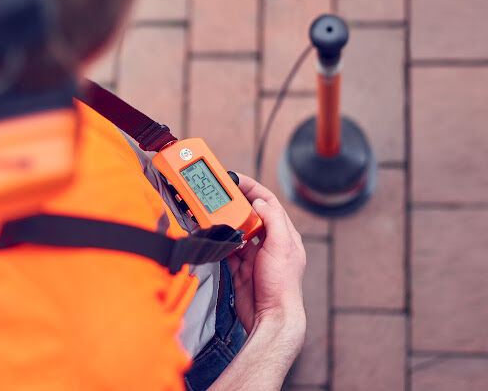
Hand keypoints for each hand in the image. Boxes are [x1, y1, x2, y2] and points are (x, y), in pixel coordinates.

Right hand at [226, 174, 305, 346]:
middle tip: (219, 194)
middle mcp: (270, 242)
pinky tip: (213, 237)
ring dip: (226, 222)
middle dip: (235, 202)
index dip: (252, 188)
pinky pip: (228, 249)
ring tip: (213, 213)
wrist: (271, 318)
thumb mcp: (282, 246)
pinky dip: (220, 242)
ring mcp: (255, 255)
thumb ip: (273, 220)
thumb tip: (259, 201)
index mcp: (284, 234)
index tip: (235, 179)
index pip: (268, 202)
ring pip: (237, 230)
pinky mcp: (241, 268)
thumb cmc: (282, 285)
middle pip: (250, 214)